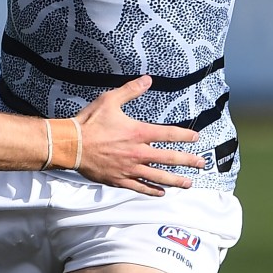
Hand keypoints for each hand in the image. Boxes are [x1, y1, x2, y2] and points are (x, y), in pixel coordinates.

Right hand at [74, 75, 206, 196]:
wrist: (71, 144)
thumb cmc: (89, 121)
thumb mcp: (109, 100)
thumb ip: (131, 90)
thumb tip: (148, 79)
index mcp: (138, 133)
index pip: (168, 134)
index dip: (184, 136)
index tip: (196, 138)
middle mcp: (138, 152)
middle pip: (170, 158)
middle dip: (189, 161)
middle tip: (202, 163)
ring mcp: (130, 168)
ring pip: (159, 177)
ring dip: (176, 180)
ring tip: (189, 183)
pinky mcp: (119, 179)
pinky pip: (140, 187)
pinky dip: (152, 191)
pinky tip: (161, 193)